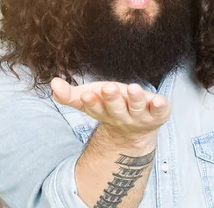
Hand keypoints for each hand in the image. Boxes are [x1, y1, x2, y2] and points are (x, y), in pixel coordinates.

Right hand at [50, 78, 170, 137]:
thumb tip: (53, 83)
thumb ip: (70, 95)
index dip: (92, 102)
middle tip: (109, 87)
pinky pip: (160, 111)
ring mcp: (140, 116)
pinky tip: (159, 100)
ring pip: (138, 108)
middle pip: (116, 108)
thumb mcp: (90, 99)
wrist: (135, 129)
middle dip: (112, 98)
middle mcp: (122, 116)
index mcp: (104, 111)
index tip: (87, 95)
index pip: (95, 108)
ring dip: (136, 99)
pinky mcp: (158, 114)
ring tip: (133, 88)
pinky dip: (160, 106)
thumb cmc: (110, 106)